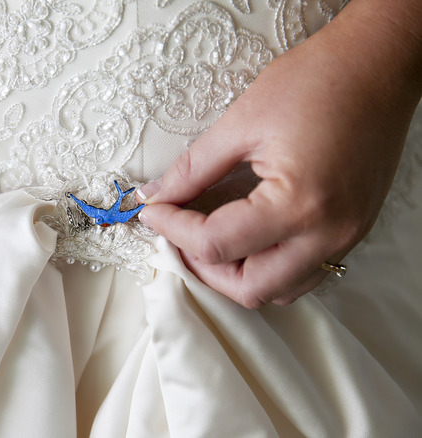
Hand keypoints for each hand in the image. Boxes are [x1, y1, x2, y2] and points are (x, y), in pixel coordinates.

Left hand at [136, 11, 420, 306]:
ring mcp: (345, 238)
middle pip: (249, 288)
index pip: (216, 244)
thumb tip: (155, 196)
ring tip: (206, 237)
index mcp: (298, 205)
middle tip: (176, 233)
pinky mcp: (351, 231)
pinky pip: (303, 273)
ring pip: (279, 290)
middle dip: (202, 266)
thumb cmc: (317, 81)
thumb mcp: (241, 122)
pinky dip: (266, 267)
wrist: (379, 65)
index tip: (152, 211)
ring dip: (235, 274)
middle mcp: (327, 234)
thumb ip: (192, 169)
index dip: (172, 229)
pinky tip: (243, 238)